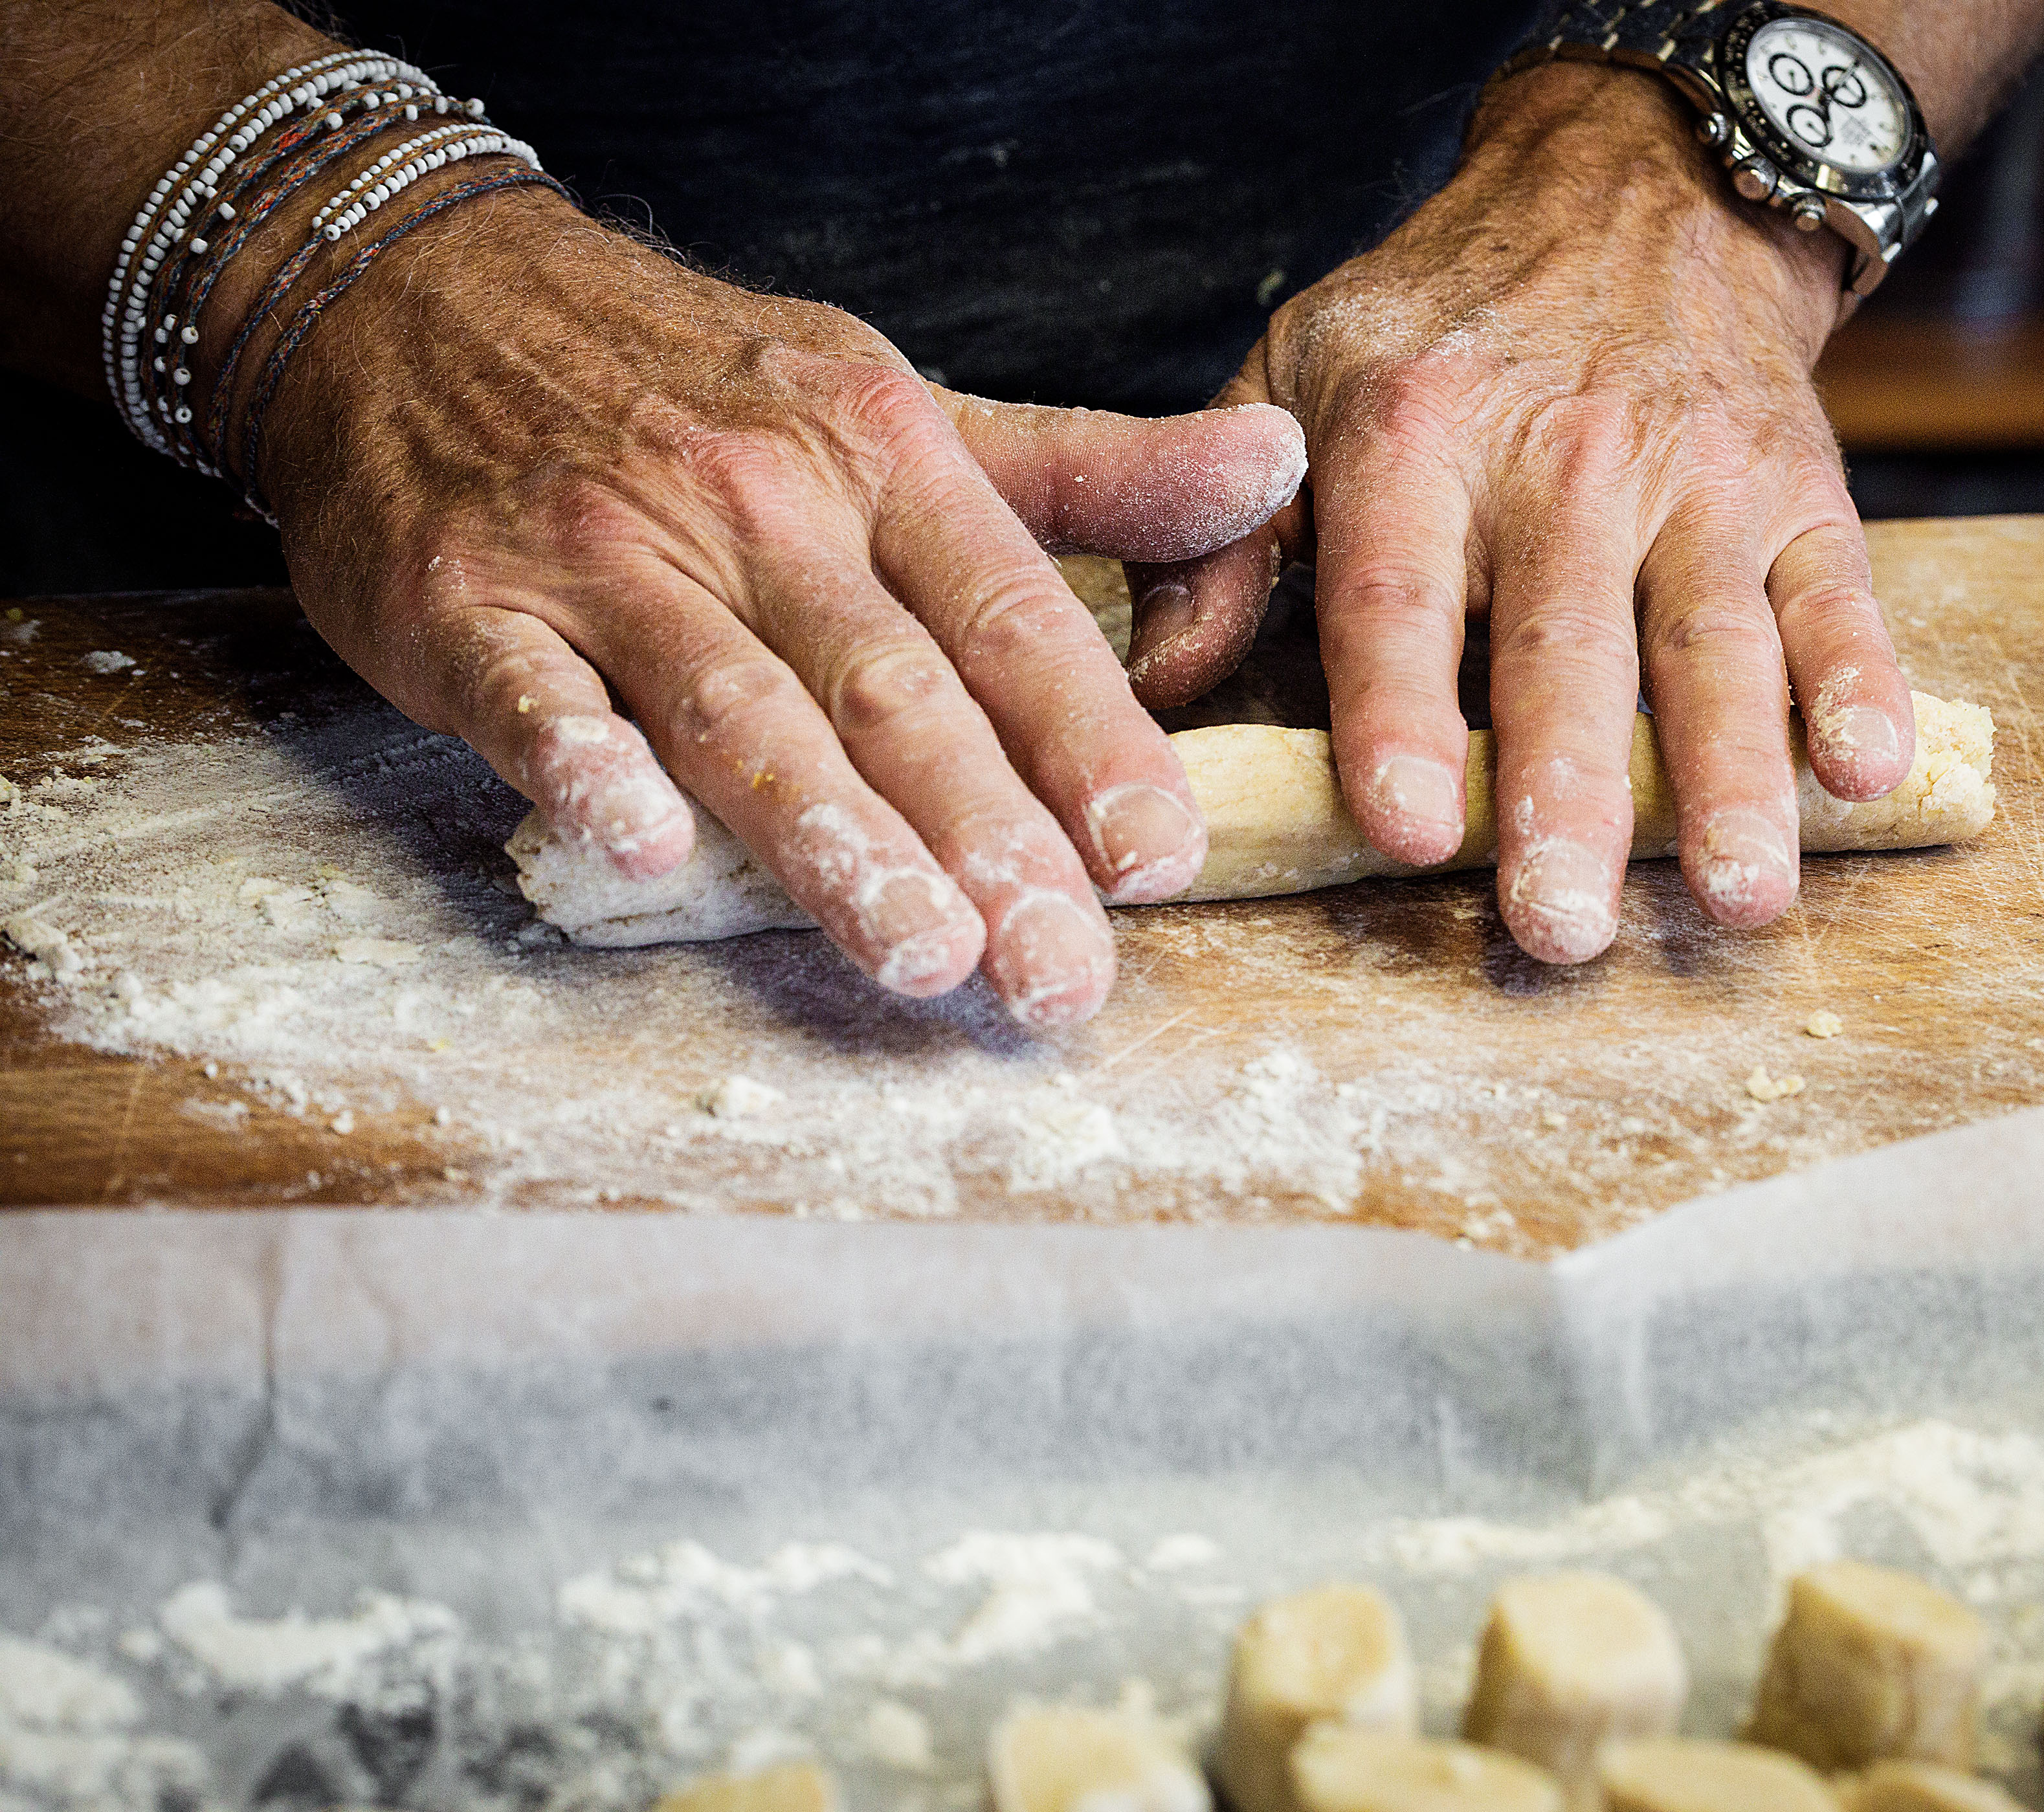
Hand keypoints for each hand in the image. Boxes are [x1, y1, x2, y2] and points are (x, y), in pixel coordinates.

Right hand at [254, 187, 1305, 1025]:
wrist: (418, 290)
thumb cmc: (690, 380)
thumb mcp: (899, 401)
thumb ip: (1086, 468)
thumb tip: (1273, 465)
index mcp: (877, 455)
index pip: (1009, 612)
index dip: (1090, 739)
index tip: (1160, 857)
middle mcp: (757, 505)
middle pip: (891, 687)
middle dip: (988, 836)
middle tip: (1061, 970)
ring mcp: (609, 555)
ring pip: (740, 707)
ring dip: (834, 835)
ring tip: (921, 955)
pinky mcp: (470, 604)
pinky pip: (539, 694)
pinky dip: (589, 765)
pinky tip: (649, 849)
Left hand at [1124, 63, 1915, 963]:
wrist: (1634, 189)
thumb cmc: (1442, 323)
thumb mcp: (1292, 377)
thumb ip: (1218, 536)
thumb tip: (1158, 689)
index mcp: (1413, 437)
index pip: (1397, 596)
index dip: (1399, 716)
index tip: (1405, 826)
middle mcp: (1562, 459)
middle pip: (1564, 649)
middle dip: (1568, 793)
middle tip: (1562, 926)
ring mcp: (1694, 477)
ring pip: (1712, 641)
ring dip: (1730, 774)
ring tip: (1738, 895)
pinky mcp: (1798, 490)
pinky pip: (1836, 594)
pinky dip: (1859, 683)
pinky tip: (1866, 778)